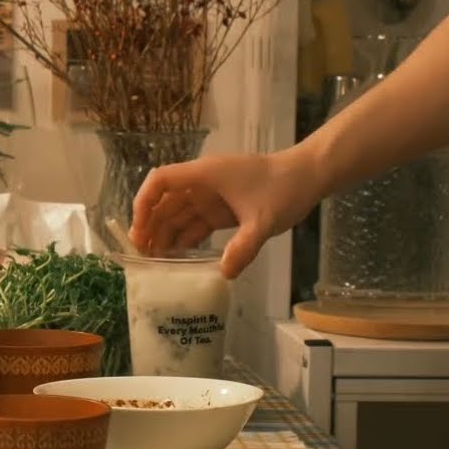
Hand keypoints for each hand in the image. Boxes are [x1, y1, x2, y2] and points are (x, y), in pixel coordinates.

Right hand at [128, 150, 318, 278]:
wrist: (309, 176)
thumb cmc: (284, 187)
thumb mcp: (264, 219)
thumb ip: (244, 246)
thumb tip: (225, 274)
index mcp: (204, 174)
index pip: (160, 181)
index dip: (143, 202)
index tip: (139, 230)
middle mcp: (201, 184)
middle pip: (164, 203)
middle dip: (150, 227)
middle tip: (142, 255)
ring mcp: (210, 197)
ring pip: (177, 215)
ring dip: (165, 236)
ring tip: (155, 262)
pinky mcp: (220, 209)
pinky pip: (195, 224)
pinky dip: (185, 239)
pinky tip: (178, 259)